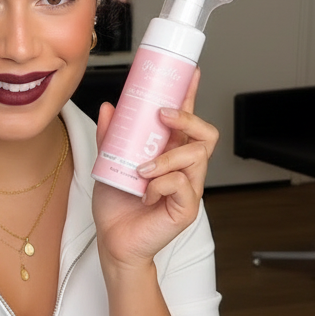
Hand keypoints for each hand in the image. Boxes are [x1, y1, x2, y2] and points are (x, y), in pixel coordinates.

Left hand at [92, 68, 218, 270]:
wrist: (112, 242)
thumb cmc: (116, 206)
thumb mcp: (107, 162)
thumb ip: (111, 136)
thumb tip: (109, 107)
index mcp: (169, 154)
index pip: (187, 121)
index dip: (190, 96)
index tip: (190, 73)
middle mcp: (184, 168)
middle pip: (206, 133)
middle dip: (187, 117)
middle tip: (161, 115)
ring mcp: (188, 189)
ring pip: (196, 156)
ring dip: (166, 157)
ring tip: (142, 168)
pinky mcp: (186, 208)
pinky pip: (182, 184)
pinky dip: (159, 183)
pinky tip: (144, 193)